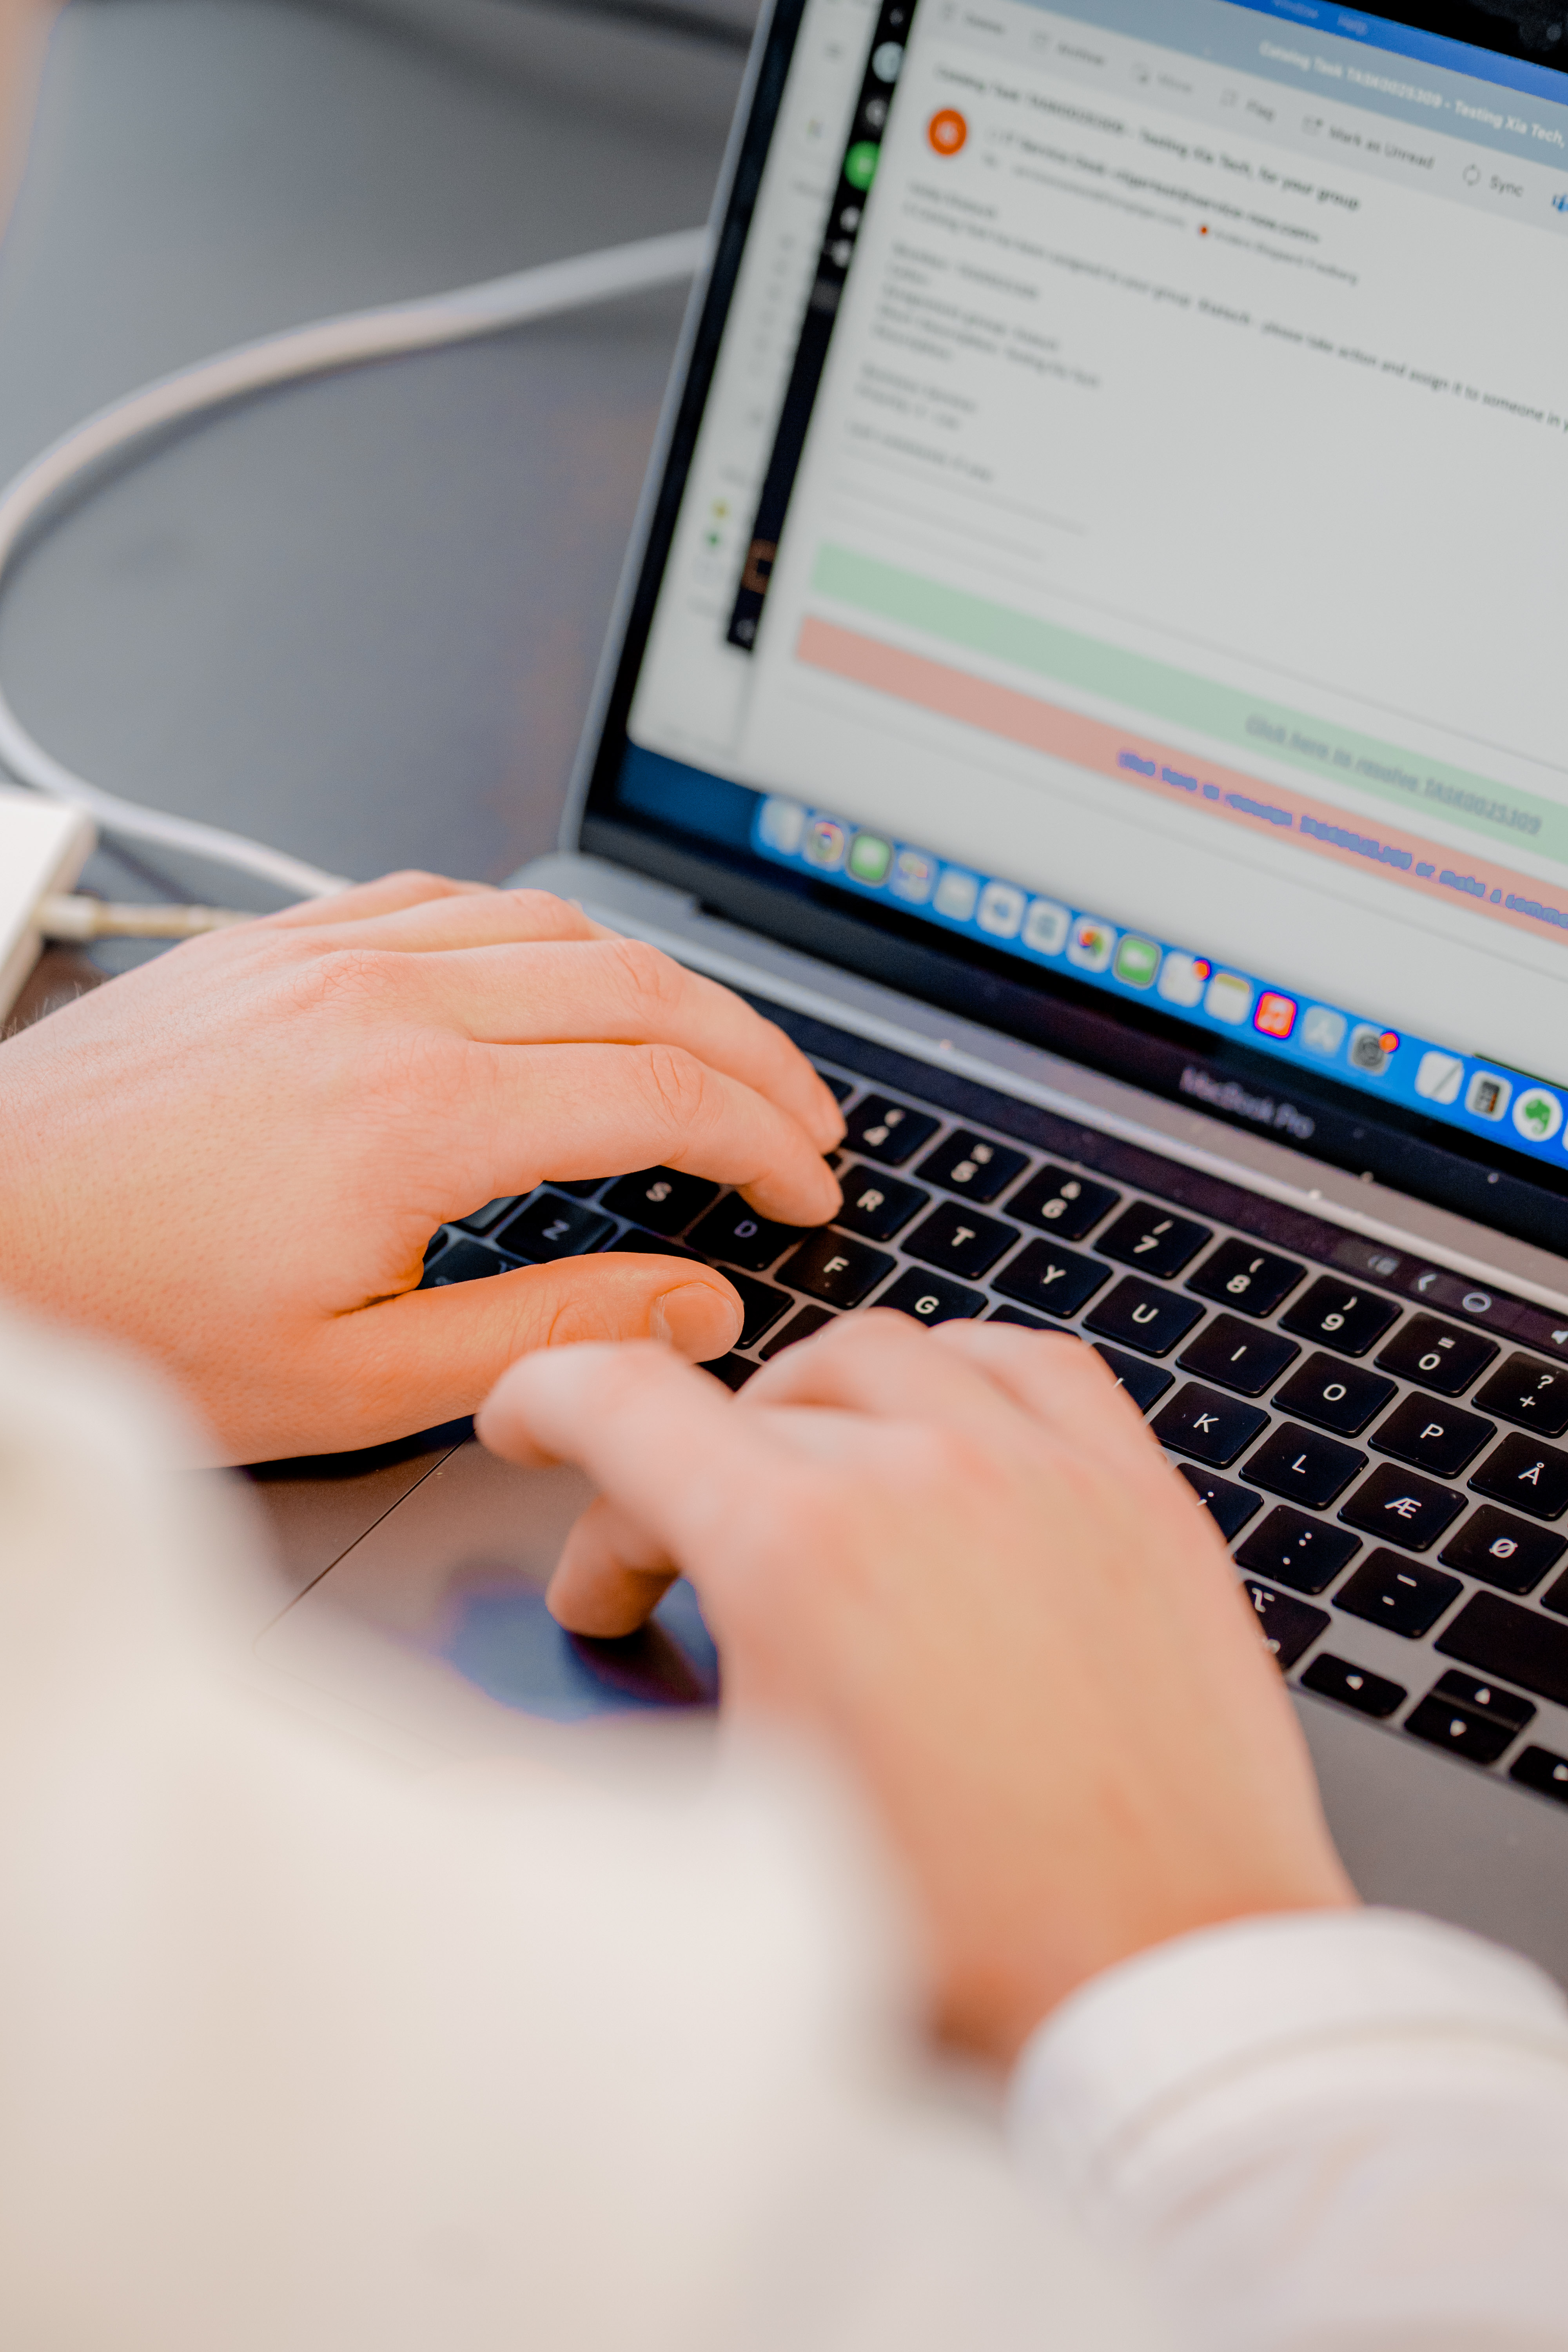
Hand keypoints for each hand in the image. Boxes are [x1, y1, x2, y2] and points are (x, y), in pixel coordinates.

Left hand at [0, 873, 842, 1460]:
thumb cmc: (125, 1319)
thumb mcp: (351, 1383)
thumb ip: (546, 1336)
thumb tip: (691, 1300)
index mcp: (419, 1115)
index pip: (665, 1092)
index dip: (766, 1141)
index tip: (806, 1187)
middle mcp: (385, 1004)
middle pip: (640, 988)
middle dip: (754, 1056)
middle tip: (804, 1123)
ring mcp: (328, 956)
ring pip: (557, 926)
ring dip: (663, 986)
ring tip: (715, 1054)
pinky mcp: (277, 946)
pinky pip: (448, 898)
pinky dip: (543, 935)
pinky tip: (563, 980)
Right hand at [477, 1314, 1354, 2062]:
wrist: (1160, 1978)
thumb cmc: (966, 1937)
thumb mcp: (739, 1825)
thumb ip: (633, 1715)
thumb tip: (542, 1700)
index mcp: (802, 1552)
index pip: (626, 1406)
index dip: (547, 1403)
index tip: (531, 1426)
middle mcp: (924, 1476)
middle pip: (742, 1406)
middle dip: (671, 1487)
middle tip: (667, 1578)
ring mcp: (1045, 1473)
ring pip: (883, 1357)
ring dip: (807, 1410)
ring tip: (792, 1485)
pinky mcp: (1140, 1499)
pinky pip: (1035, 1366)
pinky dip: (961, 1377)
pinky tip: (945, 1425)